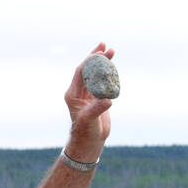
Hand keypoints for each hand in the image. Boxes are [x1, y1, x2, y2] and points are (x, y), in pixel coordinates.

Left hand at [65, 43, 114, 160]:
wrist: (89, 141)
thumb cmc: (86, 132)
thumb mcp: (90, 120)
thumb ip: (97, 109)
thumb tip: (108, 100)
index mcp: (73, 94)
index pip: (81, 72)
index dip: (90, 61)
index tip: (99, 53)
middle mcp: (79, 91)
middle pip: (88, 69)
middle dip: (96, 57)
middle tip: (106, 46)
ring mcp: (88, 93)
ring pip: (95, 74)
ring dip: (103, 63)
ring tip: (112, 51)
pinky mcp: (96, 97)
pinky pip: (101, 81)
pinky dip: (108, 73)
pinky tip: (113, 66)